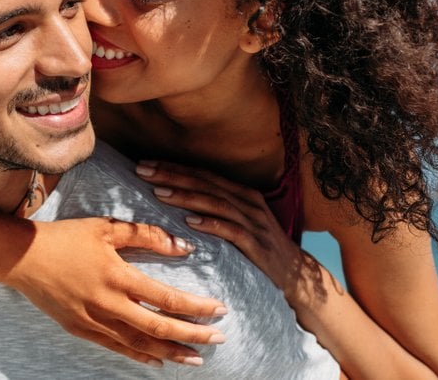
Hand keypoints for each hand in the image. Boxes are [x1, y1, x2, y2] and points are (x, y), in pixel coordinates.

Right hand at [3, 217, 226, 367]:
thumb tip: (184, 246)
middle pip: (159, 327)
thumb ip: (147, 236)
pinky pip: (115, 348)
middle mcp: (107, 303)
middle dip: (193, 336)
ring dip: (171, 352)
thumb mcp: (107, 227)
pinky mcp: (79, 329)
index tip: (220, 310)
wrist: (21, 257)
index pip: (167, 298)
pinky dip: (140, 356)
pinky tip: (158, 361)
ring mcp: (92, 320)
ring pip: (139, 344)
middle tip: (220, 340)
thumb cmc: (66, 237)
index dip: (197, 307)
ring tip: (196, 359)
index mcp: (117, 276)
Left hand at [135, 160, 310, 300]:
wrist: (295, 275)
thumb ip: (214, 208)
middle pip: (205, 183)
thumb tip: (176, 199)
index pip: (202, 174)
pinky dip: (210, 224)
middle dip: (171, 175)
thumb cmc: (259, 247)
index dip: (174, 167)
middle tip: (142, 170)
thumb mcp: (238, 222)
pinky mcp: (257, 244)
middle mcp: (248, 202)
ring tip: (159, 193)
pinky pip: (231, 231)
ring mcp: (253, 222)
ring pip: (215, 203)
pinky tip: (190, 222)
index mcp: (241, 193)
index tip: (145, 163)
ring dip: (186, 196)